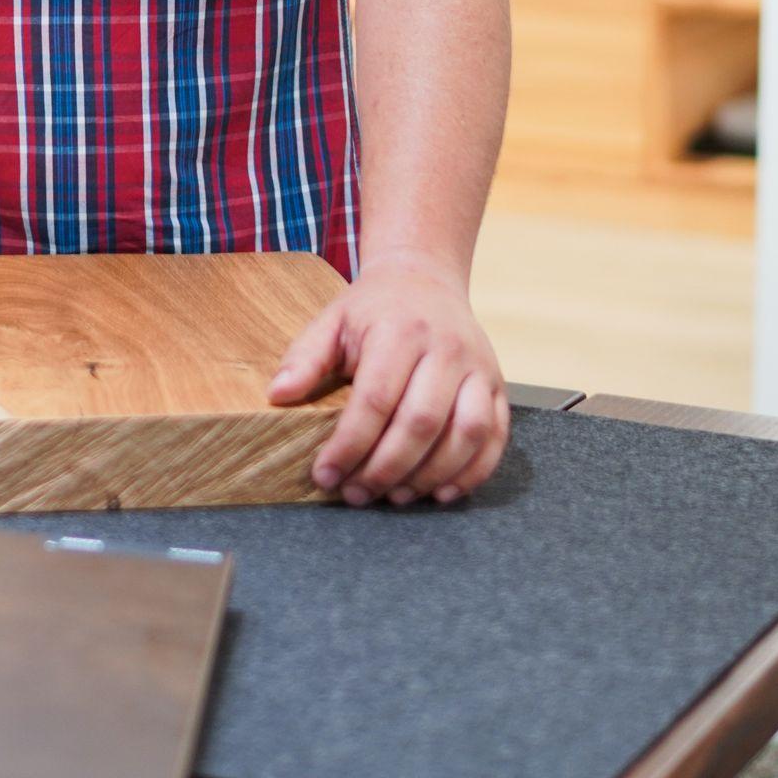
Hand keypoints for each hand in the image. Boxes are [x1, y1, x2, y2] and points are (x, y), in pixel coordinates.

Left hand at [269, 256, 507, 507]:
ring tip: (396, 497)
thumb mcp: (332, 321)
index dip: (349, 445)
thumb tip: (279, 395)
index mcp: (399, 332)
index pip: (375, 400)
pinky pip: (495, 436)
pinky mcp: (498, 386)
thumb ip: (305, 357)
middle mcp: (446, 348)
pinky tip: (441, 492)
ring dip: (431, 476)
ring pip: (466, 433)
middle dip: (386, 469)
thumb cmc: (373, 309)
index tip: (325, 475)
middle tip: (356, 495)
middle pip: (421, 423)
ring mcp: (479, 368)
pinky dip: (473, 472)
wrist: (425, 279)